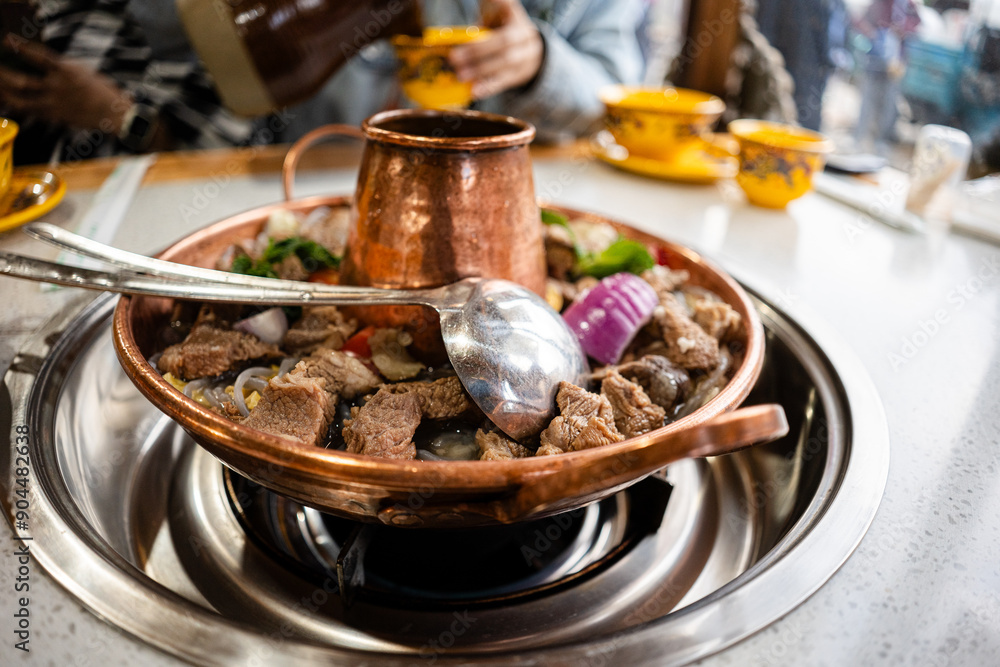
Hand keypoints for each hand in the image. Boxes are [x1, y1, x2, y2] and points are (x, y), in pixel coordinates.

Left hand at [0, 36, 130, 132]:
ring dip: (5, 92)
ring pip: (21, 100)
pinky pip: (30, 111)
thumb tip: (43, 62)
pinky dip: (16, 105)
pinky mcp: (56, 116)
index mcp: (66, 71)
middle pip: (22, 81)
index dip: (19, 47)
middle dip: (3, 75)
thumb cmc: (102, 90)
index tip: (6, 40)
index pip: (37, 57)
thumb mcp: (83, 70)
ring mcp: (55, 104)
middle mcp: (58, 87)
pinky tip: (8, 100)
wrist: (115, 113)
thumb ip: (62, 66)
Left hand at [448, 0, 543, 98]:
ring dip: (481, 71)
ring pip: (504, 65)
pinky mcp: (517, 76)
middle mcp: (524, 38)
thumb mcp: (501, 15)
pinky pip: (504, 83)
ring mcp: (524, 58)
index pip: (510, 7)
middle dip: (478, 50)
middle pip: (503, 43)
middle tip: (454, 57)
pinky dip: (488, 87)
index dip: (501, 2)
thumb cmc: (506, 31)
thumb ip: (487, 8)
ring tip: (460, 75)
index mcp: (517, 19)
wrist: (533, 54)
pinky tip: (474, 91)